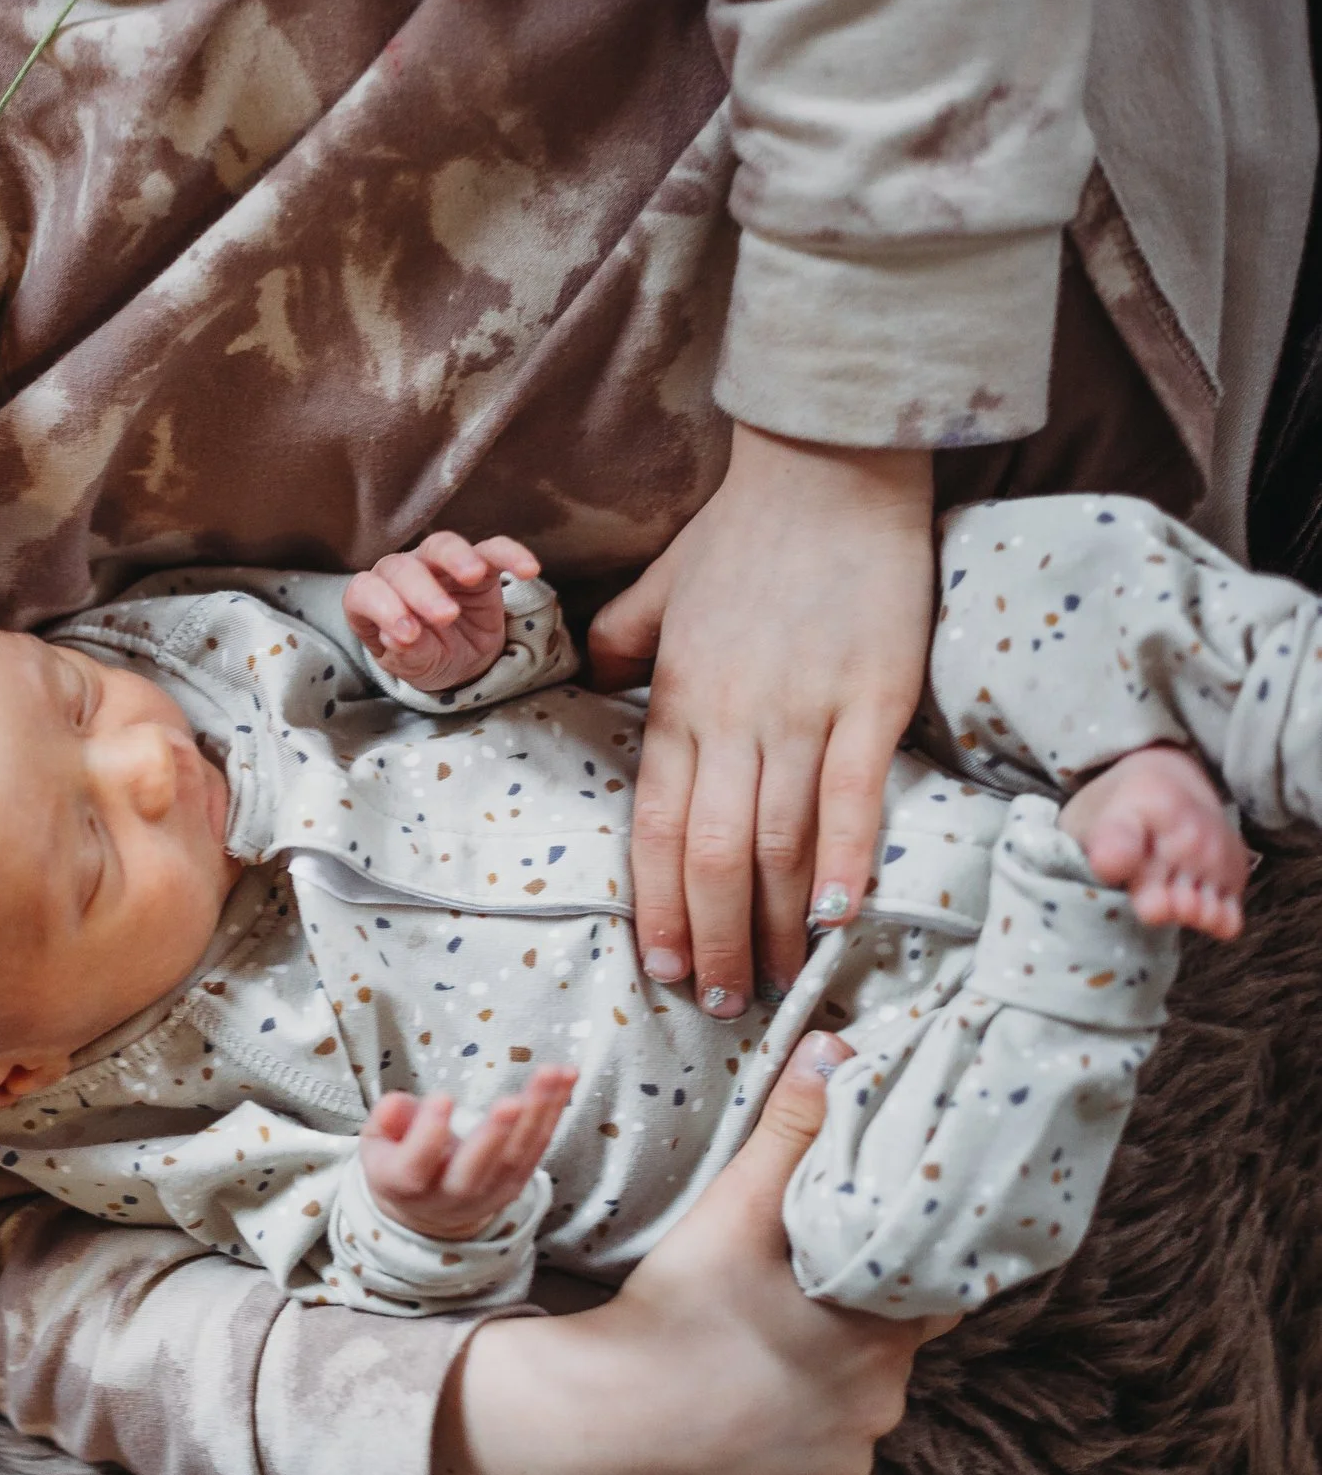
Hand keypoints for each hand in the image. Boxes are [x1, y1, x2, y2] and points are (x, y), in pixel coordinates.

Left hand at [343, 533, 541, 692]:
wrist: (462, 660)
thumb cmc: (427, 659)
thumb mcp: (416, 666)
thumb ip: (406, 654)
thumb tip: (395, 638)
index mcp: (373, 600)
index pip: (366, 591)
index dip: (382, 608)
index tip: (407, 635)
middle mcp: (401, 574)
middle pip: (403, 567)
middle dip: (422, 591)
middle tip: (445, 617)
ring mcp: (439, 565)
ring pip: (441, 545)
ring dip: (457, 558)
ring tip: (475, 575)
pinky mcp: (480, 564)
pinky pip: (493, 549)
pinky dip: (510, 554)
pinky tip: (529, 569)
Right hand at [360, 1070, 573, 1241]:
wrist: (427, 1210)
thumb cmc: (399, 1160)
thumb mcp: (376, 1141)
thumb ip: (385, 1120)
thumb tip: (397, 1105)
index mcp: (404, 1184)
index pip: (415, 1166)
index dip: (428, 1135)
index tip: (442, 1098)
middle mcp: (449, 1197)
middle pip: (474, 1172)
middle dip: (494, 1136)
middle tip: (511, 1102)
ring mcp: (487, 1194)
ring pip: (515, 1158)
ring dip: (538, 1113)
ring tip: (553, 1073)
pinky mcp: (516, 1184)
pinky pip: (537, 1148)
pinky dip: (553, 1112)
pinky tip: (566, 1080)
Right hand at [433, 1034, 951, 1474]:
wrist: (601, 1419)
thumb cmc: (674, 1307)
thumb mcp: (734, 1212)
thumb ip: (791, 1132)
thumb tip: (836, 1047)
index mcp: (881, 1342)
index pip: (924, 1293)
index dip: (889, 1264)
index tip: (853, 1245)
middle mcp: (879, 1416)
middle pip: (886, 1352)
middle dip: (848, 1321)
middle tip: (786, 1289)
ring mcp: (839, 1469)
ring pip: (850, 1408)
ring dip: (819, 1379)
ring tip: (754, 1343)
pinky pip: (810, 1457)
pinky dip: (787, 1432)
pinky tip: (740, 1400)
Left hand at [586, 423, 933, 1013]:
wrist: (829, 470)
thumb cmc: (742, 535)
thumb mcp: (658, 592)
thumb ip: (625, 649)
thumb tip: (602, 687)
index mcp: (676, 702)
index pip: (653, 828)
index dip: (656, 908)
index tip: (662, 968)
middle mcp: (731, 718)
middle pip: (709, 855)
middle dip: (711, 940)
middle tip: (721, 1003)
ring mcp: (803, 710)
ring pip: (775, 842)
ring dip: (771, 924)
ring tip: (774, 984)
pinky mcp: (872, 696)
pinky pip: (854, 794)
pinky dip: (846, 862)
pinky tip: (837, 920)